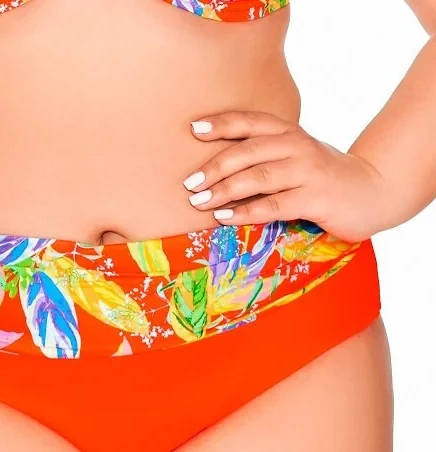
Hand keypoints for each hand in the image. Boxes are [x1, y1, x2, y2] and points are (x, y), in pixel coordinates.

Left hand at [184, 111, 392, 241]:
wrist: (373, 192)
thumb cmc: (323, 179)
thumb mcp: (295, 159)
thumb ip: (265, 159)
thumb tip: (216, 173)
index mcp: (289, 133)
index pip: (251, 123)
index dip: (223, 124)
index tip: (194, 129)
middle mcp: (297, 147)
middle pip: (248, 151)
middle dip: (215, 166)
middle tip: (189, 183)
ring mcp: (307, 172)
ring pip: (258, 177)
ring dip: (225, 190)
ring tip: (199, 201)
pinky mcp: (315, 199)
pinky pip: (273, 205)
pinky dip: (246, 212)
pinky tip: (225, 218)